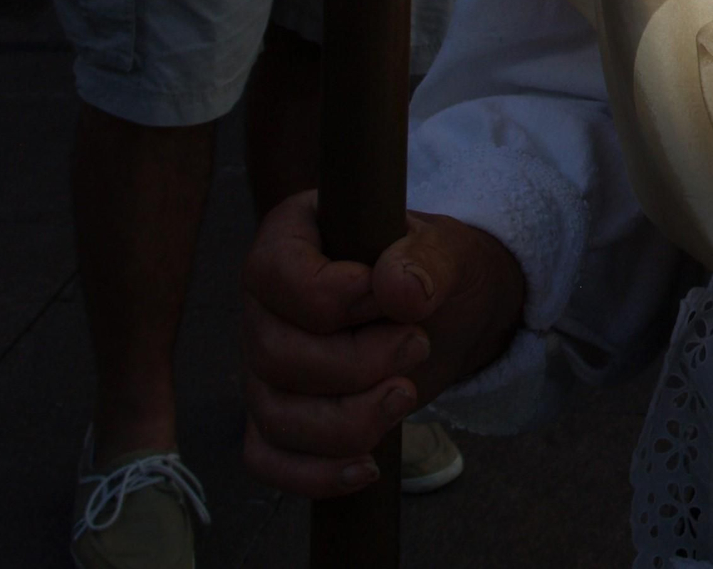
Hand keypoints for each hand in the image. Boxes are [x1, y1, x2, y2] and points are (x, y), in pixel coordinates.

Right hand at [241, 191, 525, 496]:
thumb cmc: (435, 270)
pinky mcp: (279, 416)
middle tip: (417, 344)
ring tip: (405, 394)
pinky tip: (367, 467)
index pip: (274, 272)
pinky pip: (268, 458)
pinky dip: (315, 473)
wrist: (446, 314)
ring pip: (274, 415)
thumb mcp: (448, 251)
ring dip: (348, 421)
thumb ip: (427, 261)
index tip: (388, 299)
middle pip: (276, 355)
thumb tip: (399, 291)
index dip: (333, 296)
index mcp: (292, 239)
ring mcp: (265, 365)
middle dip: (357, 364)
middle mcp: (266, 305)